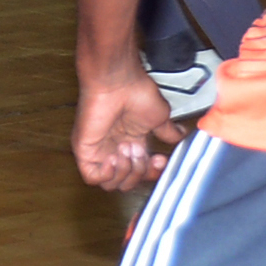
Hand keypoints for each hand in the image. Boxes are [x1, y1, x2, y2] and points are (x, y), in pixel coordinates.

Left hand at [73, 63, 178, 189]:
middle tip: (141, 151)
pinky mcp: (85, 149)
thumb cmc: (136, 92)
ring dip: (126, 172)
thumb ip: (168, 133)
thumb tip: (180, 137)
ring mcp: (99, 150)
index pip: (141, 173)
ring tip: (128, 149)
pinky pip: (92, 177)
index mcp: (131, 142)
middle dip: (140, 173)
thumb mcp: (160, 118)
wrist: (119, 82)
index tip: (161, 159)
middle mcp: (115, 148)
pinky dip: (107, 175)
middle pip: (127, 182)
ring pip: (111, 183)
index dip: (153, 172)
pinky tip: (115, 158)